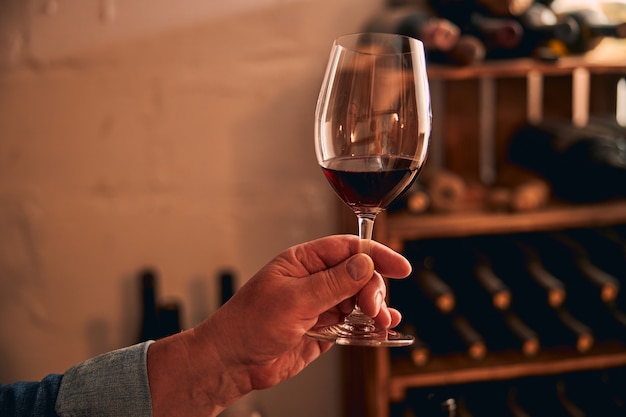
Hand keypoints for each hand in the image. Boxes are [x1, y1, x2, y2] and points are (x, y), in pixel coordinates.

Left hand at [147, 235, 410, 416]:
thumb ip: (333, 283)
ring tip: (382, 323)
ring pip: (359, 300)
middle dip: (372, 290)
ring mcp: (320, 305)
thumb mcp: (294, 300)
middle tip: (374, 309)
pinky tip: (380, 332)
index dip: (376, 255)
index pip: (348, 249)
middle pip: (359, 275)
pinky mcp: (324, 329)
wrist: (233, 362)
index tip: (400, 267)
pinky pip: (354, 325)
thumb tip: (365, 264)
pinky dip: (369, 328)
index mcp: (304, 261)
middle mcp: (315, 280)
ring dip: (375, 310)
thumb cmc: (248, 324)